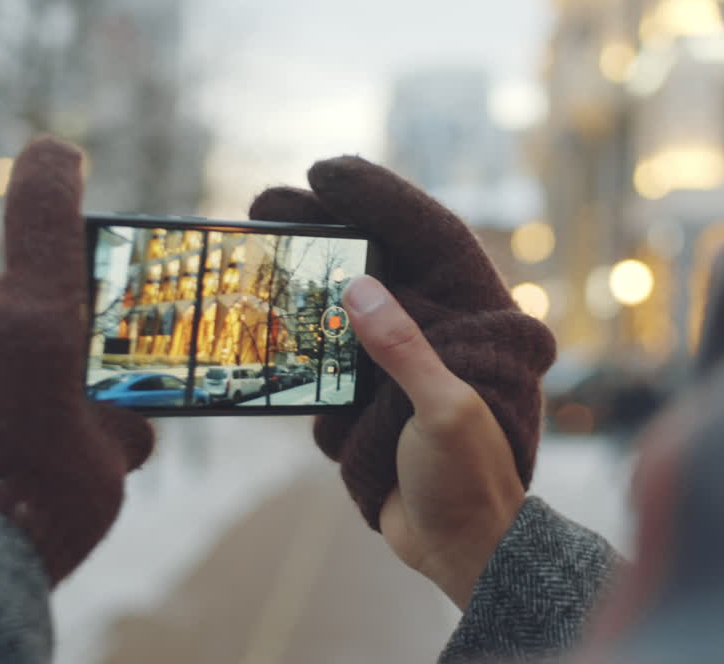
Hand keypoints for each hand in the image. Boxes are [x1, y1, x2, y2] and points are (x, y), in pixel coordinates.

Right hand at [250, 157, 555, 605]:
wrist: (462, 550)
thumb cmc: (473, 479)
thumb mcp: (445, 410)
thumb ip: (403, 349)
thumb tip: (358, 286)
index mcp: (468, 322)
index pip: (424, 236)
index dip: (376, 199)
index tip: (324, 174)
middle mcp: (433, 331)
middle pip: (372, 262)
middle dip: (320, 233)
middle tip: (265, 205)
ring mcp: (395, 364)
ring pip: (340, 307)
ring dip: (297, 287)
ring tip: (250, 258)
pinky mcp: (367, 399)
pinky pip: (325, 360)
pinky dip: (295, 346)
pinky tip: (258, 327)